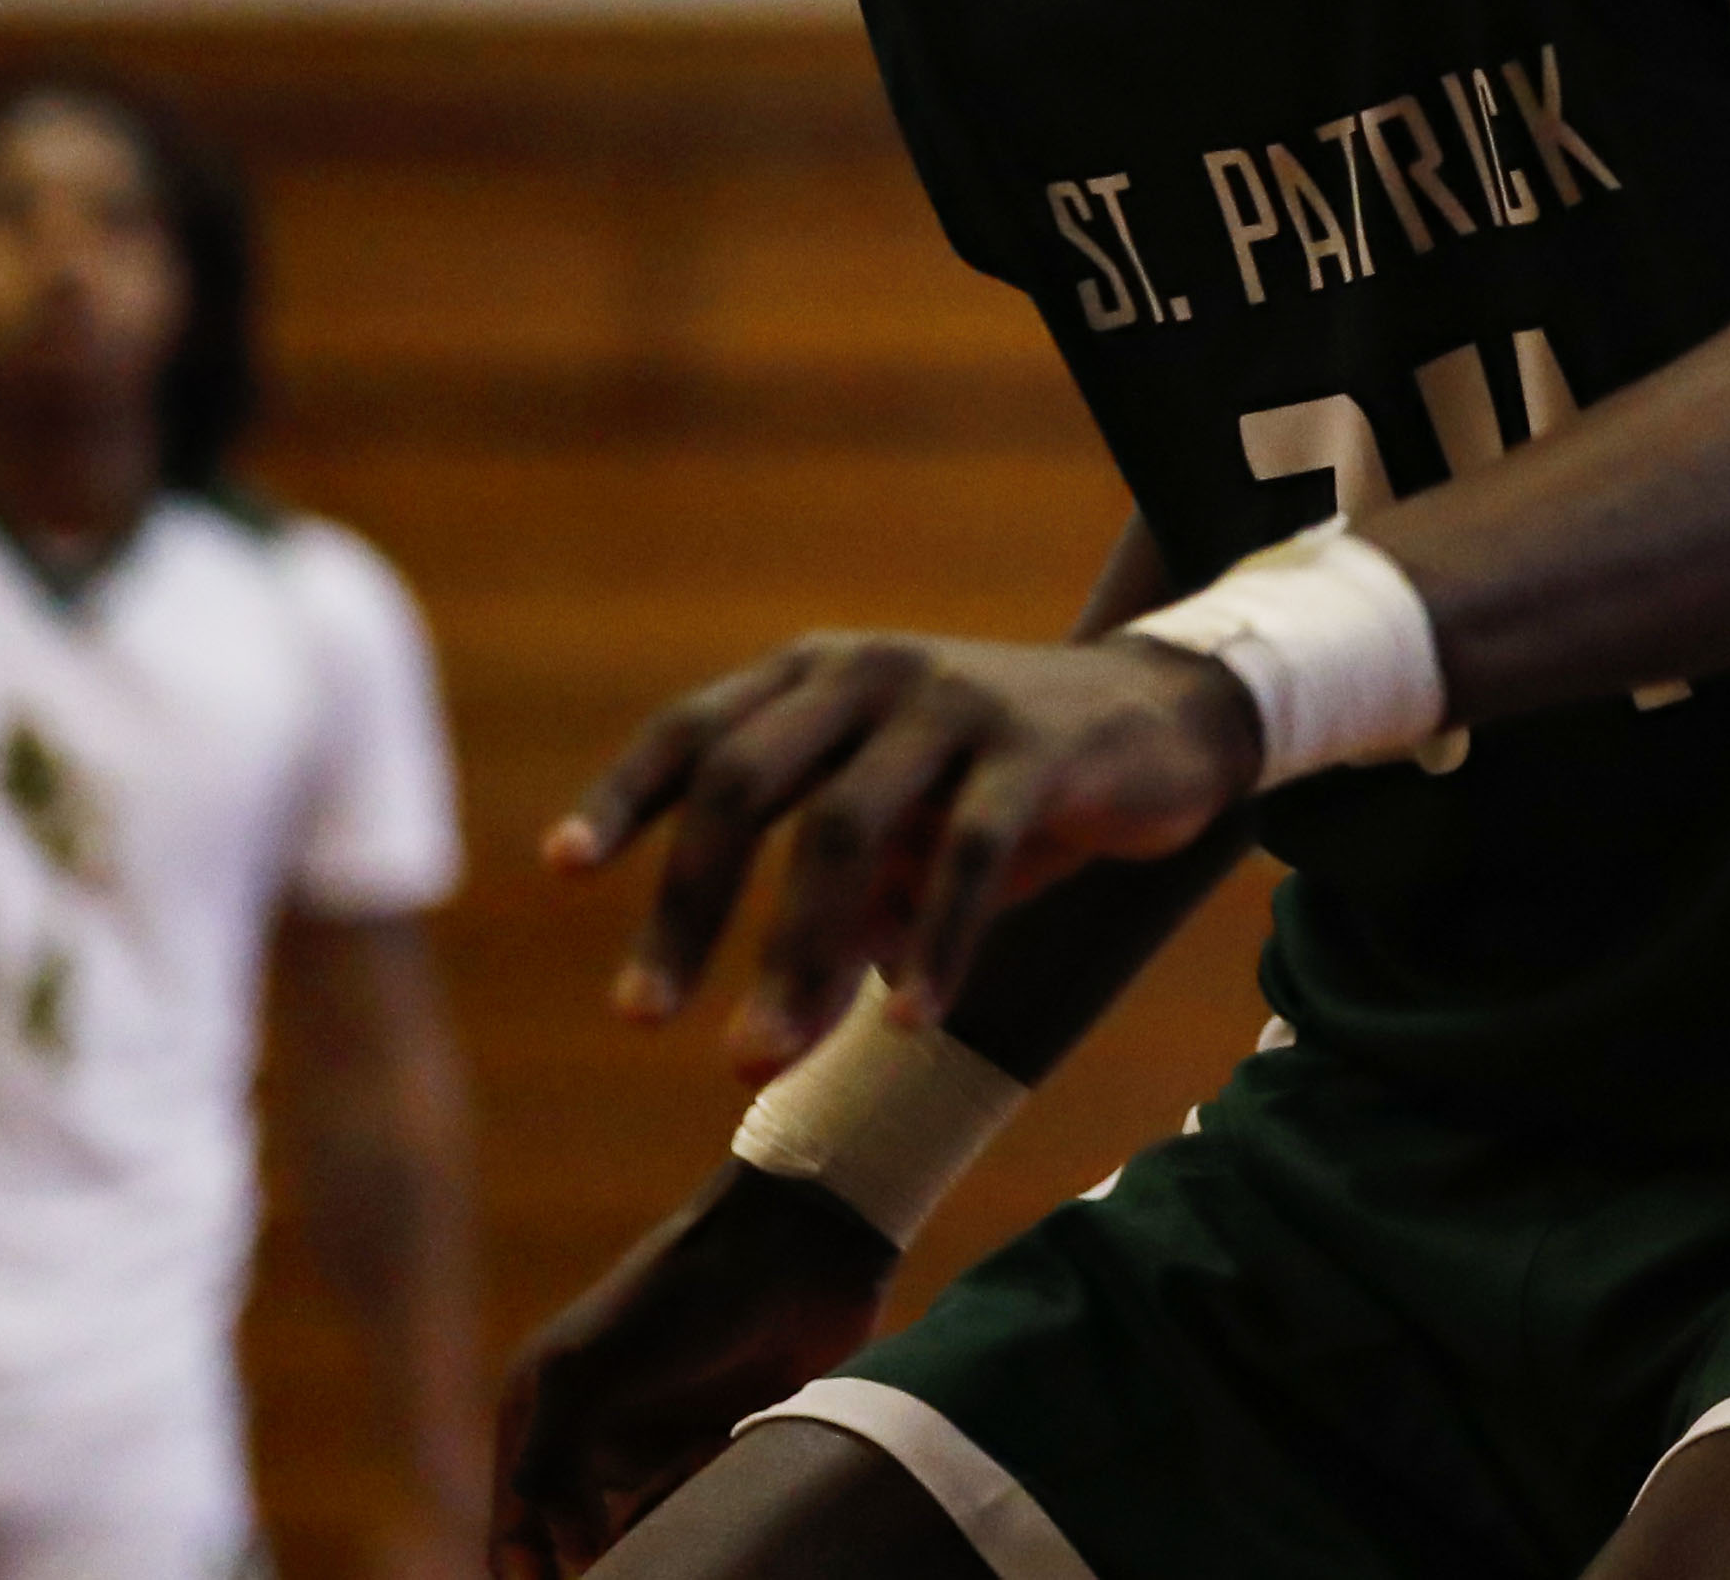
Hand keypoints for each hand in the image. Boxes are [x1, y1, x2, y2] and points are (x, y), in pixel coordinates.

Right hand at [490, 1164, 898, 1579]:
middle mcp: (595, 1437)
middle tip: (662, 1525)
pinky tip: (734, 1432)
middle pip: (585, 1546)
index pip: (516, 1535)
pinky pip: (710, 1505)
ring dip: (674, 1510)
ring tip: (705, 1443)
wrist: (798, 1244)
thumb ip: (549, 1472)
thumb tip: (575, 1560)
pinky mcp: (727, 1441)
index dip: (533, 1578)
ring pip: (654, 1530)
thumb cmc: (680, 1296)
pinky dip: (717, 1488)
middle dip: (618, 1553)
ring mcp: (663, 1440)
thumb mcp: (585, 1372)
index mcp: (539, 1418)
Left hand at [548, 630, 1259, 1067]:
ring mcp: (955, 702)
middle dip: (686, 910)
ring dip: (794, 955)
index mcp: (818, 675)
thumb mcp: (902, 829)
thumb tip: (764, 1033)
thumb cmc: (1004, 781)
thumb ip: (834, 907)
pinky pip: (971, 853)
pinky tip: (908, 1022)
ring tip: (759, 1057)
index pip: (695, 731)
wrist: (1166, 720)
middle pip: (746, 786)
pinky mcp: (1038, 745)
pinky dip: (932, 943)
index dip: (624, 798)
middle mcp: (872, 673)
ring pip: (846, 830)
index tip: (563, 871)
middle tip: (641, 1018)